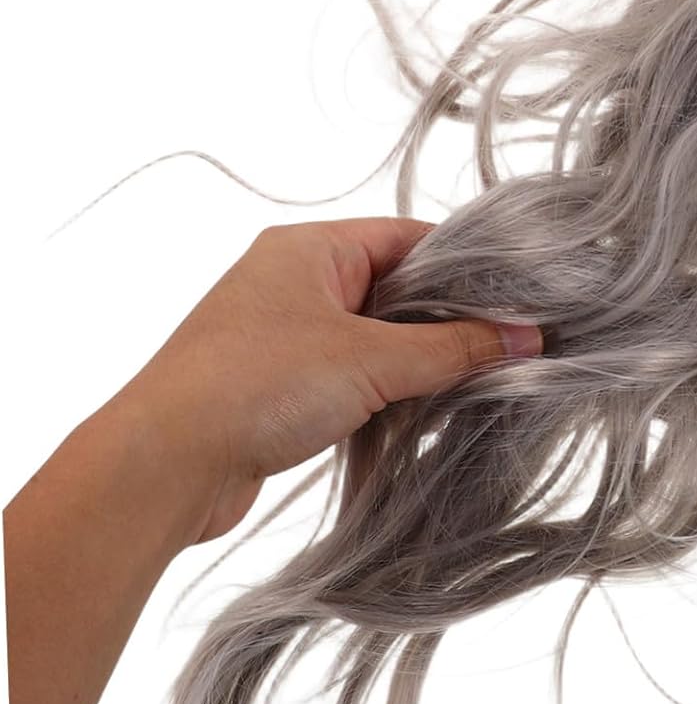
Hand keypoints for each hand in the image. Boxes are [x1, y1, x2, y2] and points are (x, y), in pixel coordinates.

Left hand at [106, 216, 543, 548]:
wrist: (161, 465)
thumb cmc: (256, 387)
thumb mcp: (374, 361)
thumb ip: (456, 349)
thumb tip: (528, 338)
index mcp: (310, 247)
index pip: (410, 238)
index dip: (468, 267)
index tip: (520, 298)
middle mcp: (293, 279)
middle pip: (396, 288)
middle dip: (448, 320)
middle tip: (509, 345)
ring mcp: (282, 332)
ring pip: (374, 335)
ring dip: (417, 360)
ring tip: (476, 381)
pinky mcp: (275, 383)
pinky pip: (349, 373)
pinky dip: (385, 390)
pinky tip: (421, 412)